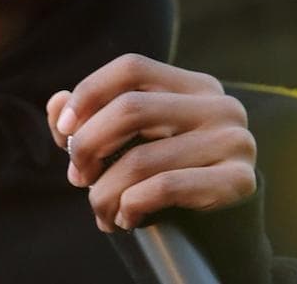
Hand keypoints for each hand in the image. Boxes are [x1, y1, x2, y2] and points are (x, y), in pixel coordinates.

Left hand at [46, 53, 255, 232]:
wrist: (225, 229)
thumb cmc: (169, 174)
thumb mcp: (131, 142)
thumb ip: (92, 119)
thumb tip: (57, 105)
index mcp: (193, 84)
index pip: (132, 68)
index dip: (89, 93)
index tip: (64, 130)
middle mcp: (219, 105)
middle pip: (131, 108)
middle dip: (89, 145)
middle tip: (77, 176)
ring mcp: (235, 140)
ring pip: (142, 158)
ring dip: (105, 191)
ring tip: (99, 209)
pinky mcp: (239, 180)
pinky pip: (166, 186)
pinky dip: (132, 205)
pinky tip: (126, 217)